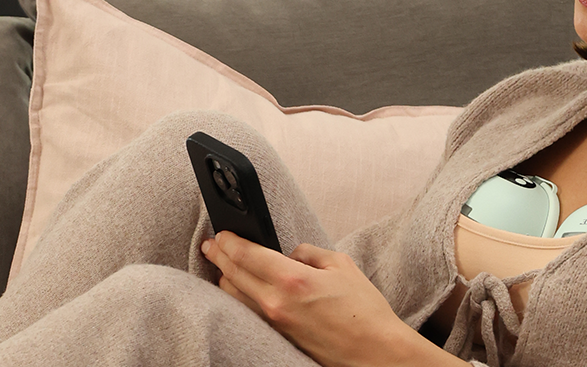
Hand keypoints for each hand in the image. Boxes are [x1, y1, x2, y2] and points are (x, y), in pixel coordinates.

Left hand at [201, 231, 451, 366]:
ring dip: (225, 277)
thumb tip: (290, 253)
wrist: (375, 352)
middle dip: (219, 255)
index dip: (228, 241)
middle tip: (211, 244)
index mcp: (292, 280)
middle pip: (232, 274)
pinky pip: (248, 312)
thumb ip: (309, 253)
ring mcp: (274, 323)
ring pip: (234, 297)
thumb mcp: (341, 265)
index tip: (221, 233)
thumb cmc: (365, 311)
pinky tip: (240, 288)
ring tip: (222, 264)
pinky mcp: (278, 337)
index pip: (246, 255)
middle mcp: (276, 303)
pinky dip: (239, 296)